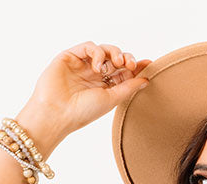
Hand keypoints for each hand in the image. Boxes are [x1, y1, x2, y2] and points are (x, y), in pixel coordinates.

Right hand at [25, 42, 151, 138]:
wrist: (57, 113)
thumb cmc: (82, 112)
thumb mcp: (111, 99)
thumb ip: (128, 88)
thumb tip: (147, 79)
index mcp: (104, 87)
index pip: (123, 72)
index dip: (136, 67)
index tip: (149, 64)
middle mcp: (94, 76)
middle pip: (115, 59)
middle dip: (126, 58)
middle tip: (130, 64)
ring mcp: (82, 65)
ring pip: (103, 50)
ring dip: (114, 52)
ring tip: (118, 62)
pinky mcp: (70, 56)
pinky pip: (88, 46)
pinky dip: (97, 52)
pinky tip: (97, 66)